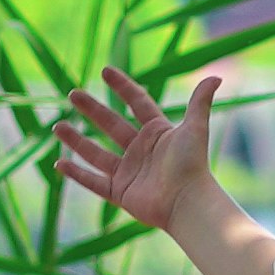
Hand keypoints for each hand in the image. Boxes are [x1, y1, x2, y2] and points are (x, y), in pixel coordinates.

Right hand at [53, 62, 226, 233]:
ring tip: (57, 126)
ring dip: (77, 140)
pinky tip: (59, 162)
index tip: (105, 71)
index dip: (122, 87)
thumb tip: (216, 76)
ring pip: (96, 153)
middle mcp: (140, 150)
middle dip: (91, 109)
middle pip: (110, 124)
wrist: (187, 202)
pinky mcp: (120, 193)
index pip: (137, 103)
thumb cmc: (192, 165)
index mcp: (157, 133)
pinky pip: (93, 181)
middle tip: (72, 94)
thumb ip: (200, 102)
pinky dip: (76, 173)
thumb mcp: (195, 129)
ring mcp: (128, 172)